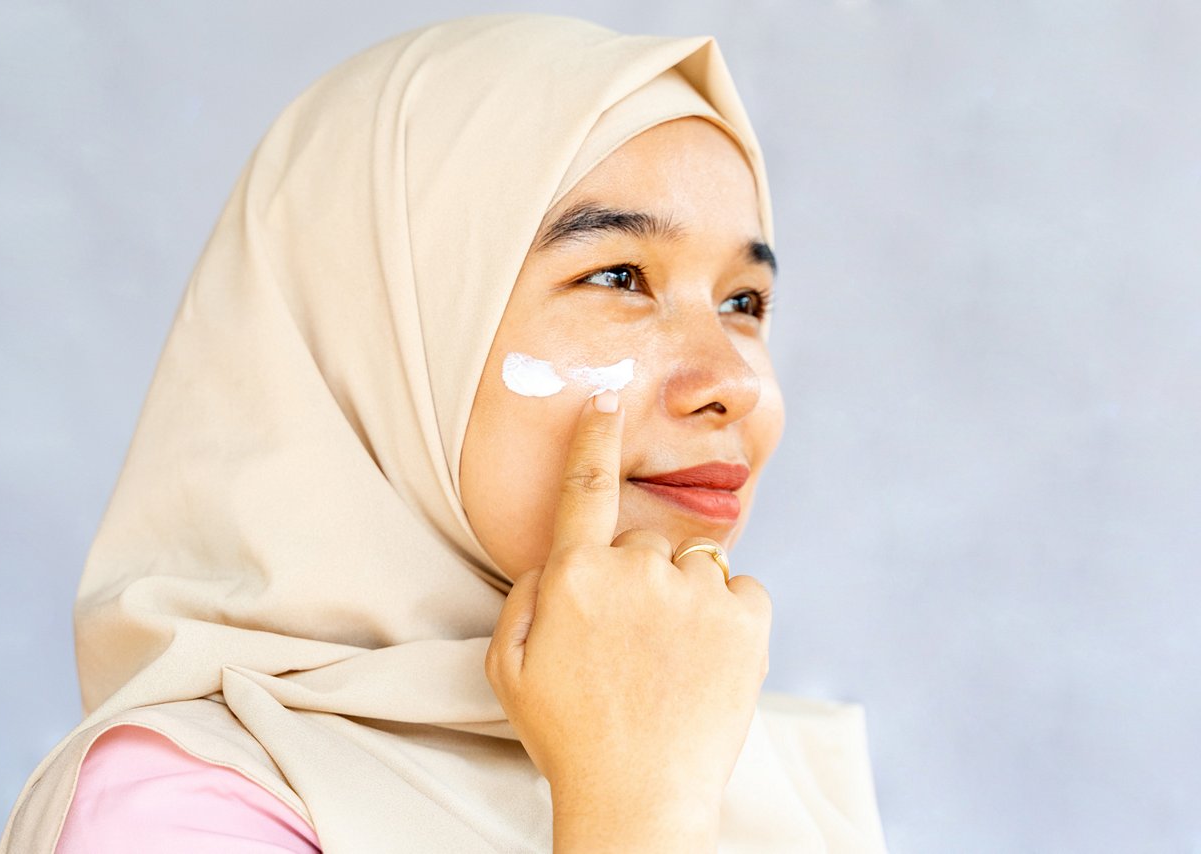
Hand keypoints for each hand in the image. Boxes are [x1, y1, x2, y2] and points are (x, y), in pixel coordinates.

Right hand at [485, 389, 772, 849]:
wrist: (640, 799)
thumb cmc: (569, 737)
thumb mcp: (508, 670)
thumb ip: (524, 597)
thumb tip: (555, 561)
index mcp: (575, 575)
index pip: (586, 485)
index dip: (593, 435)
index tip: (606, 397)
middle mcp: (636, 569)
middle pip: (644, 541)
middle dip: (639, 579)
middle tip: (631, 645)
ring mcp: (696, 592)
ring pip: (696, 563)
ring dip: (686, 597)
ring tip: (671, 660)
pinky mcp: (747, 618)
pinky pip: (742, 589)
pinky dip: (730, 616)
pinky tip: (708, 660)